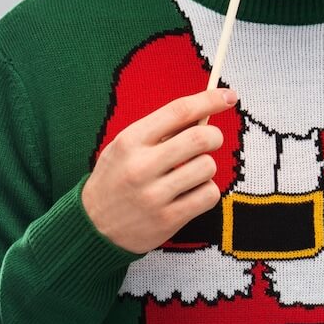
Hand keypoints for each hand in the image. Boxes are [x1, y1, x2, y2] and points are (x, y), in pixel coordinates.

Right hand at [82, 88, 235, 253]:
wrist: (94, 227)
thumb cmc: (117, 178)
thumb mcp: (125, 146)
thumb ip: (160, 129)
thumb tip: (203, 110)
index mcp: (130, 141)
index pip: (178, 111)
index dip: (209, 100)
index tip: (229, 96)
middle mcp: (141, 166)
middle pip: (200, 138)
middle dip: (215, 135)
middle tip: (212, 139)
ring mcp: (154, 195)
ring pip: (208, 167)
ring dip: (207, 167)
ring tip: (190, 173)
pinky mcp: (168, 219)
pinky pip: (209, 195)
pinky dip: (207, 191)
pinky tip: (190, 193)